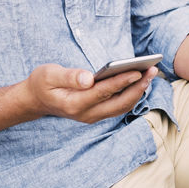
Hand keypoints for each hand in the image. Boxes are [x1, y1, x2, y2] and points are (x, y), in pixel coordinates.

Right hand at [22, 63, 154, 123]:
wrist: (36, 100)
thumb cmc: (42, 83)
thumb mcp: (48, 74)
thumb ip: (68, 76)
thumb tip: (89, 78)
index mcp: (74, 103)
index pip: (103, 92)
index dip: (121, 82)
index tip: (137, 71)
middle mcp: (86, 114)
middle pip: (118, 103)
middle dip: (138, 87)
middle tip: (152, 70)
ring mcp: (92, 116)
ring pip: (121, 107)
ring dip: (138, 91)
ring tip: (150, 73)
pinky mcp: (97, 113)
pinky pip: (119, 106)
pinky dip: (131, 94)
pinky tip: (140, 81)